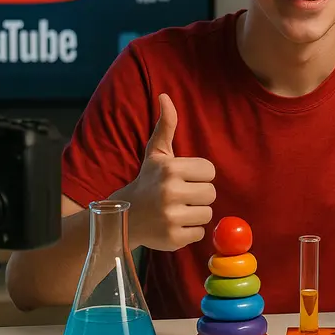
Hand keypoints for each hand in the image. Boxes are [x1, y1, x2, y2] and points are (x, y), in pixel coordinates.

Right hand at [122, 93, 215, 250]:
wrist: (124, 217)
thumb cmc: (147, 181)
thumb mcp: (156, 153)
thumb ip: (166, 125)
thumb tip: (165, 96)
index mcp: (171, 168)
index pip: (210, 171)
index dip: (199, 176)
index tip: (182, 179)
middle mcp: (170, 192)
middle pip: (211, 193)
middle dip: (198, 195)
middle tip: (179, 196)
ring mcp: (171, 217)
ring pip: (207, 213)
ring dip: (195, 213)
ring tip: (176, 210)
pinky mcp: (173, 238)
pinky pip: (199, 233)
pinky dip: (189, 231)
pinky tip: (173, 225)